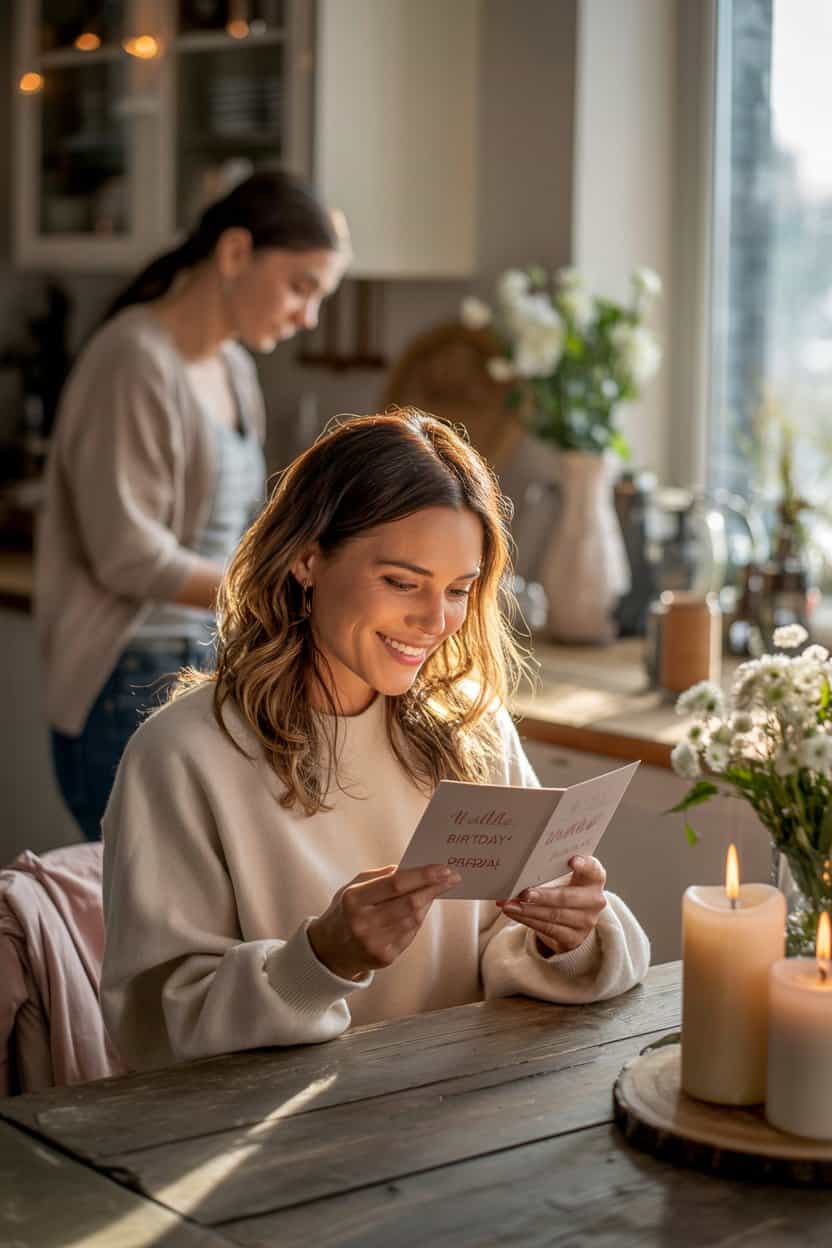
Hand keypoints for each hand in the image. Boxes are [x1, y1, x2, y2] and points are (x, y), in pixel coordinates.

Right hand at [308, 863, 460, 980]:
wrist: (329, 950)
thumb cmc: (346, 911)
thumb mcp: (354, 887)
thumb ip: (381, 876)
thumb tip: (413, 869)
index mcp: (354, 899)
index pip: (396, 884)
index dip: (423, 876)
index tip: (444, 868)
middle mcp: (364, 923)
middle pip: (409, 903)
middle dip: (434, 888)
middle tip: (452, 876)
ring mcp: (374, 943)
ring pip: (413, 920)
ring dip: (429, 902)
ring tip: (439, 888)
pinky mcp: (384, 958)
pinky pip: (410, 934)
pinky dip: (419, 919)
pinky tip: (423, 907)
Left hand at [496, 855, 606, 955]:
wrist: (574, 919)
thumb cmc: (565, 888)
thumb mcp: (566, 876)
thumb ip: (553, 869)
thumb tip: (521, 867)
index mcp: (594, 878)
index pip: (593, 868)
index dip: (583, 864)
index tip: (571, 860)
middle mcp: (594, 900)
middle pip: (567, 897)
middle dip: (543, 896)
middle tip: (524, 893)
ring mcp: (586, 921)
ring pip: (554, 915)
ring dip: (528, 910)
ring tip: (508, 904)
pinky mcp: (574, 938)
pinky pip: (547, 928)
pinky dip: (527, 920)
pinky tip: (513, 912)